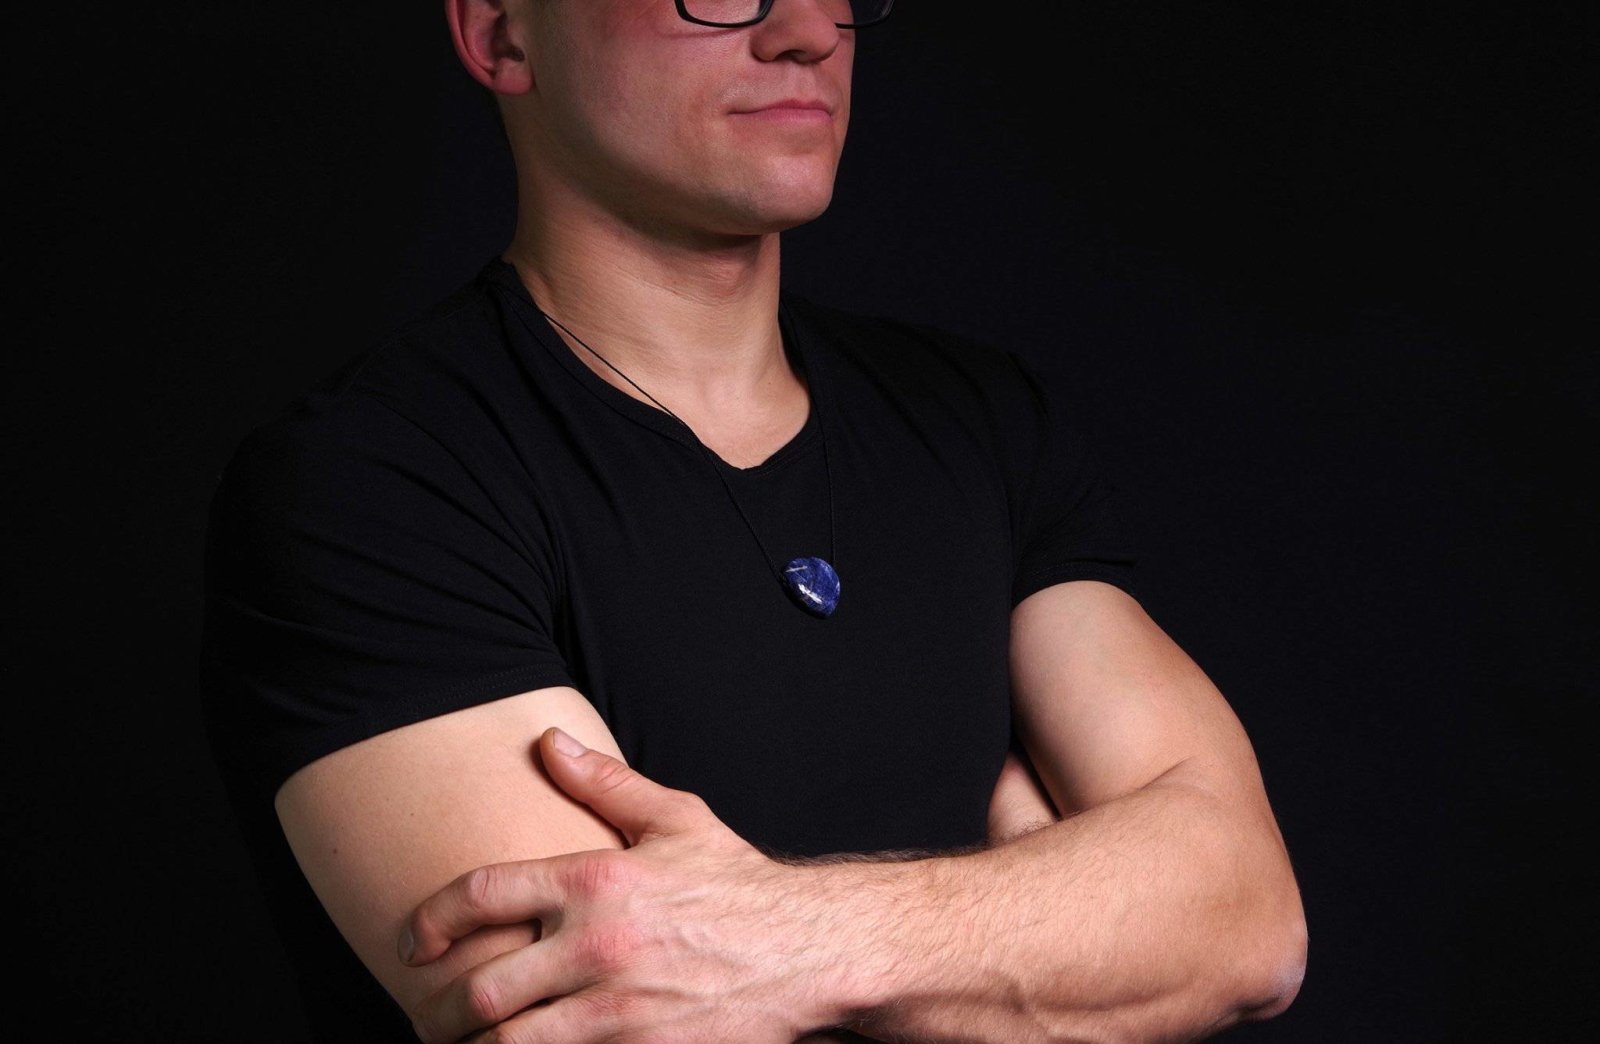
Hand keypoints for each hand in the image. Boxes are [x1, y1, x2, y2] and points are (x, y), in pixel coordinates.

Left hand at [399, 727, 849, 1042]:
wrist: (811, 950)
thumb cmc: (739, 884)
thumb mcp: (677, 819)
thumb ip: (605, 783)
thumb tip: (549, 742)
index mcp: (596, 879)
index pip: (481, 894)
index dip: (429, 920)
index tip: (414, 943)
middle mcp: (598, 946)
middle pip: (482, 992)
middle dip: (443, 1013)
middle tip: (435, 1017)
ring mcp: (619, 1009)